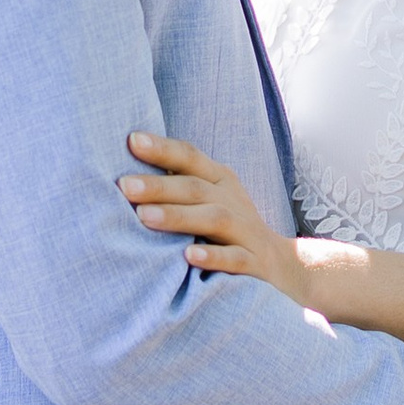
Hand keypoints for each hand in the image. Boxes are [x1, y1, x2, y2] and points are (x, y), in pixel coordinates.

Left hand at [122, 132, 307, 303]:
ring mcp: (245, 230)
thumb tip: (121, 171)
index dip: (162, 148)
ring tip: (144, 217)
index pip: (190, 157)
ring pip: (213, 219)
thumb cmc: (228, 225)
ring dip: (179, 216)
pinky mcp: (253, 262)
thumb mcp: (209, 197)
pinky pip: (235, 258)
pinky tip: (189, 256)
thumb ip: (176, 182)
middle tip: (123, 186)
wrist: (282, 264)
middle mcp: (232, 199)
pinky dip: (214, 257)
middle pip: (195, 187)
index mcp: (219, 179)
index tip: (131, 141)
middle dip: (158, 186)